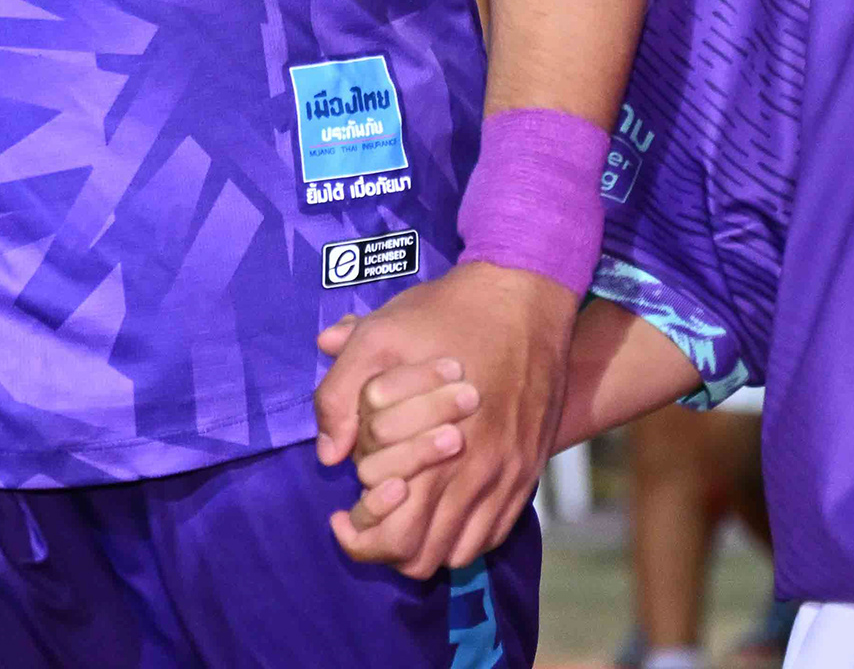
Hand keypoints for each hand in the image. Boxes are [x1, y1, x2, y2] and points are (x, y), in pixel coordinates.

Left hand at [311, 261, 572, 574]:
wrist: (524, 298)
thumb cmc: (446, 315)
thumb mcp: (377, 336)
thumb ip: (340, 393)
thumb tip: (327, 452)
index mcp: (434, 449)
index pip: (392, 534)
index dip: (357, 534)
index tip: (340, 513)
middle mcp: (474, 475)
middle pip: (423, 555)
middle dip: (385, 546)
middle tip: (365, 517)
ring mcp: (506, 477)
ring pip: (459, 553)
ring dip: (424, 543)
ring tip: (400, 513)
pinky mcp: (526, 471)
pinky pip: (492, 533)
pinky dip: (461, 535)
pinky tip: (438, 506)